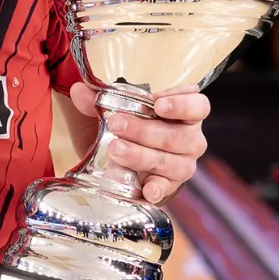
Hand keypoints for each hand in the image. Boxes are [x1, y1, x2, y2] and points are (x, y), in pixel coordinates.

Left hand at [70, 83, 209, 204]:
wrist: (109, 157)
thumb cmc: (120, 125)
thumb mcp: (107, 108)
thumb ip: (96, 98)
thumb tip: (79, 90)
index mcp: (182, 114)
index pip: (198, 106)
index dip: (182, 103)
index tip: (157, 103)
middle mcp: (189, 140)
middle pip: (180, 136)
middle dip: (146, 130)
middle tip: (116, 124)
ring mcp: (181, 165)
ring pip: (172, 162)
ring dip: (143, 155)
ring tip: (116, 149)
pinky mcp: (168, 186)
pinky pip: (167, 189)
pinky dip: (157, 189)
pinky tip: (146, 189)